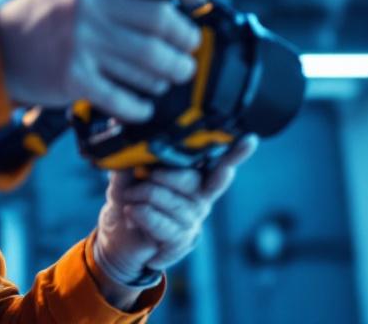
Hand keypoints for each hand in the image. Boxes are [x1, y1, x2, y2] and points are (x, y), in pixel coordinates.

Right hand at [0, 0, 206, 121]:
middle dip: (186, 38)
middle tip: (189, 46)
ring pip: (150, 61)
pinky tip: (144, 103)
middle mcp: (86, 2)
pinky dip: (141, 104)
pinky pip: (125, 96)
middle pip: (161, 19)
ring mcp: (81, 41)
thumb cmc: (44, 10)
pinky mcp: (75, 77)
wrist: (0, 48)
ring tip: (174, 73)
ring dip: (171, 71)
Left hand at [92, 135, 258, 292]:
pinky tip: (132, 213)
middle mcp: (200, 197)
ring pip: (173, 202)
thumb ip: (132, 152)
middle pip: (192, 181)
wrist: (118, 235)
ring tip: (130, 196)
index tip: (248, 140)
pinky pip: (162, 224)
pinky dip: (142, 215)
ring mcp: (193, 221)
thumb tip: (122, 125)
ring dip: (143, 195)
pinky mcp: (181, 241)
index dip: (235, 153)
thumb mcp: (127, 170)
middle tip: (142, 173)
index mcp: (194, 175)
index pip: (220, 162)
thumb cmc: (131, 197)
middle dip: (163, 176)